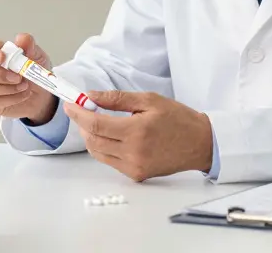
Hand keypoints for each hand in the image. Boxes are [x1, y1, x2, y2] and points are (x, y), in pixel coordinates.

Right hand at [0, 33, 57, 124]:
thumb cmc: (31, 69)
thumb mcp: (35, 54)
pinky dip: (11, 98)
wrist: (40, 93)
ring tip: (24, 85)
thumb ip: (28, 45)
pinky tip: (23, 94)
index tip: (2, 57)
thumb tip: (22, 38)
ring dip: (5, 88)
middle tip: (17, 76)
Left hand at [64, 91, 213, 181]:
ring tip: (94, 121)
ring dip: (90, 136)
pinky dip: (103, 147)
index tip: (70, 104)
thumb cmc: (177, 119)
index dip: (78, 114)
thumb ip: (117, 99)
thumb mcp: (149, 100)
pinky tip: (109, 135)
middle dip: (81, 125)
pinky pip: (109, 161)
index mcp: (137, 131)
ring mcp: (134, 167)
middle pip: (92, 140)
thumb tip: (91, 96)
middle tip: (81, 110)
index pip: (96, 125)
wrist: (200, 143)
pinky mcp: (136, 175)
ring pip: (97, 153)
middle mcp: (133, 153)